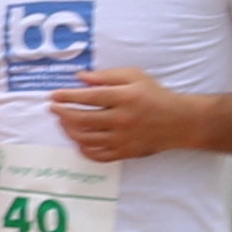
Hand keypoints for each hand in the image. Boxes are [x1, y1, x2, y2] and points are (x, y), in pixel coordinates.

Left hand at [51, 64, 198, 162]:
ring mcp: (123, 139)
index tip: (54, 95)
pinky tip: (79, 140)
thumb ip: (107, 76)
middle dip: (63, 114)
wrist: (178, 121)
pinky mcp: (125, 153)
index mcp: (124, 98)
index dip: (68, 96)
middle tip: (54, 108)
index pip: (89, 97)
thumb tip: (81, 78)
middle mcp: (122, 120)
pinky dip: (84, 149)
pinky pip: (98, 155)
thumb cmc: (154, 95)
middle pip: (83, 120)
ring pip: (87, 139)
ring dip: (69, 131)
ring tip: (63, 122)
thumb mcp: (134, 76)